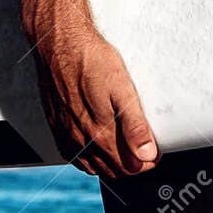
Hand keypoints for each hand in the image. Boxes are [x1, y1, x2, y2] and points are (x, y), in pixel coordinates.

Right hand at [32, 17, 157, 178]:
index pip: (129, 167)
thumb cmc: (91, 60)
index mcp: (99, 134)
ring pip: (93, 166)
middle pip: (112, 169)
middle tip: (145, 147)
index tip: (156, 149)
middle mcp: (81, 140)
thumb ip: (134, 125)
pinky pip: (73, 156)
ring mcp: (66, 134)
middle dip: (132, 164)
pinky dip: (88, 157)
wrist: (59, 43)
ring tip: (125, 146)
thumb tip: (147, 154)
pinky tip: (96, 144)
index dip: (147, 161)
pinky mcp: (56, 126)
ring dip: (111, 162)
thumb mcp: (122, 89)